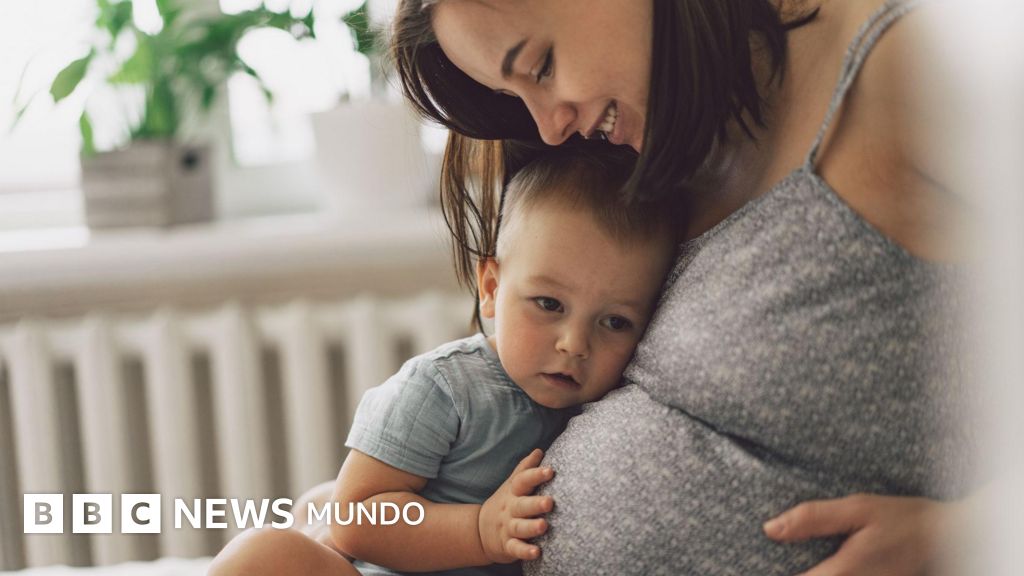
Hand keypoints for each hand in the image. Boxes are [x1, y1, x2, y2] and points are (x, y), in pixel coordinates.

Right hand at [478, 448, 555, 562]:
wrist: (480, 530)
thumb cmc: (506, 503)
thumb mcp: (511, 485)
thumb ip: (525, 468)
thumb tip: (539, 450)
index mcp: (513, 492)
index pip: (523, 481)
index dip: (535, 475)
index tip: (550, 471)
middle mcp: (511, 509)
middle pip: (522, 505)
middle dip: (535, 504)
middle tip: (550, 502)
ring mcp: (508, 528)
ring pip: (519, 527)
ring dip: (531, 527)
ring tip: (544, 526)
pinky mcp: (507, 545)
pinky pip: (516, 549)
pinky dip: (525, 551)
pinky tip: (536, 553)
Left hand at [763, 493, 953, 575]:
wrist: (952, 537)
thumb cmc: (904, 519)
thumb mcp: (858, 508)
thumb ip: (813, 519)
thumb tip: (770, 530)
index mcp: (844, 572)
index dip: (770, 574)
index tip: (752, 565)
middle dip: (786, 572)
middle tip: (762, 561)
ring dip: (810, 571)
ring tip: (788, 560)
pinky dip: (825, 571)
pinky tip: (817, 561)